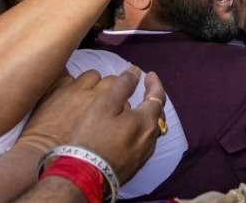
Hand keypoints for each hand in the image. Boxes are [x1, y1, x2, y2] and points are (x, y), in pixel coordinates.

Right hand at [21, 69, 163, 184]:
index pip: (158, 96)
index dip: (154, 83)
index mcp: (147, 121)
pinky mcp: (135, 165)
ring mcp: (144, 154)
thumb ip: (123, 85)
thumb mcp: (105, 104)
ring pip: (152, 129)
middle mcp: (151, 138)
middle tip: (146, 89)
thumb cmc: (94, 135)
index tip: (149, 74)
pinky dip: (142, 129)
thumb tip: (135, 71)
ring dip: (148, 115)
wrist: (86, 173)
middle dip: (153, 99)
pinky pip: (145, 142)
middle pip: (158, 114)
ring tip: (138, 108)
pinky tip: (131, 130)